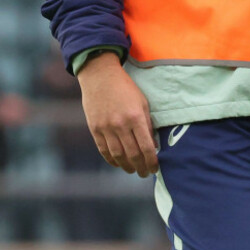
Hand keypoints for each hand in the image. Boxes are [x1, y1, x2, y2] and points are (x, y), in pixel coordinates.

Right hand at [77, 53, 158, 176]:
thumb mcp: (142, 103)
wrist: (100, 76)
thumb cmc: (125, 88)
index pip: (146, 147)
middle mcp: (121, 125)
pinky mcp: (94, 129)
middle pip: (132, 155)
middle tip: (145, 173)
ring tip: (133, 170)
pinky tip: (119, 163)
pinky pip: (104, 151)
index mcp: (136, 117)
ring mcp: (106, 128)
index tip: (155, 169)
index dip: (151, 162)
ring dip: (127, 167)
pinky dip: (112, 160)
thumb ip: (147, 125)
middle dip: (141, 168)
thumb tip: (153, 147)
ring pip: (118, 156)